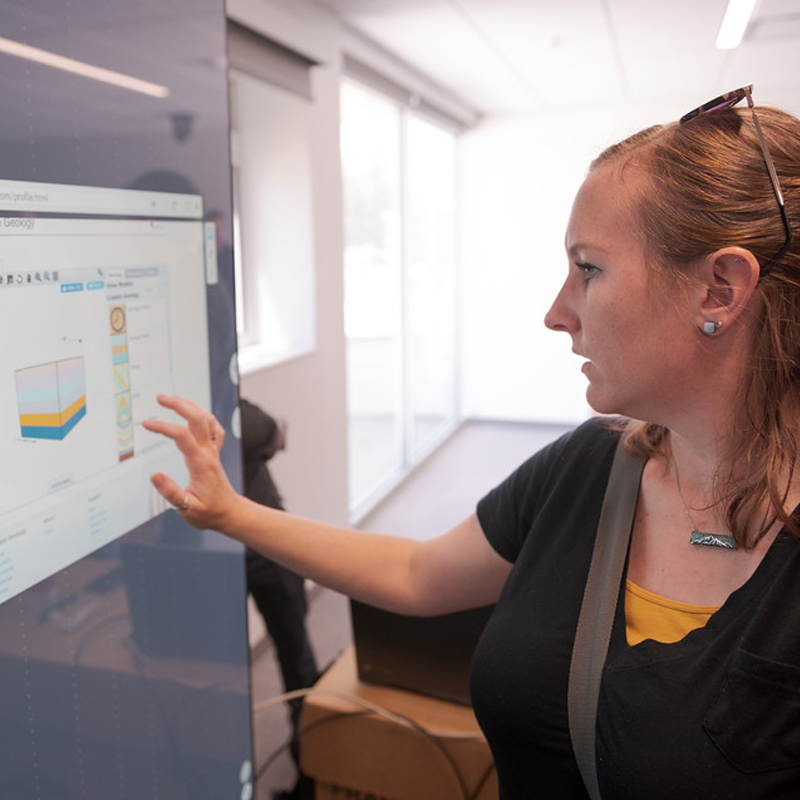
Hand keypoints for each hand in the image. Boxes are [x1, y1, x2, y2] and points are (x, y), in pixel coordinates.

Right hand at [142, 394, 237, 530]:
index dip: (164, 427)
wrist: (230, 513)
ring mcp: (214, 451)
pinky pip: (214, 428)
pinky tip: (195, 414)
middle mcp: (209, 453)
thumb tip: (154, 475)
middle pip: (198, 419)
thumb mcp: (188, 509)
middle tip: (160, 397)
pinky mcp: (215, 453)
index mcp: (201, 464)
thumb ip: (171, 493)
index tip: (146, 424)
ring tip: (172, 399)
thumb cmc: (209, 513)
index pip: (182, 436)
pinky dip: (204, 416)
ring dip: (191, 406)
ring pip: (207, 420)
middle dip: (179, 405)